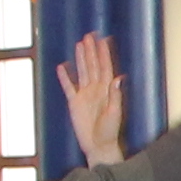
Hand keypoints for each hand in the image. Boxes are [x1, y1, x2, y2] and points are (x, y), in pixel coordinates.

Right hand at [56, 31, 127, 166]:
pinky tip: (62, 67)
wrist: (98, 145)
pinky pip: (69, 87)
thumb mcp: (115, 113)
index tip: (104, 40)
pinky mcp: (74, 103)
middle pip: (93, 66)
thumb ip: (115, 95)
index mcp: (107, 90)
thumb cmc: (110, 131)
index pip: (106, 67)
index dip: (104, 54)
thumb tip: (118, 78)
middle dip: (92, 51)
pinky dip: (65, 77)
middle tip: (90, 35)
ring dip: (81, 58)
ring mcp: (85, 95)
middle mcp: (96, 89)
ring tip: (79, 44)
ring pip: (82, 72)